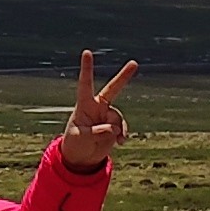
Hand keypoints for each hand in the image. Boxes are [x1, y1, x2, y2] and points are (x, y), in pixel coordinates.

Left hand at [56, 51, 137, 172]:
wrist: (81, 158)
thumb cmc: (74, 144)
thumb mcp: (80, 138)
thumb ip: (96, 132)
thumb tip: (114, 129)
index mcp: (84, 105)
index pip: (85, 83)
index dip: (87, 68)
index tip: (87, 52)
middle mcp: (98, 107)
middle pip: (113, 89)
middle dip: (124, 76)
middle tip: (134, 63)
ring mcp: (107, 116)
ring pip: (117, 118)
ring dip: (115, 130)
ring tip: (109, 140)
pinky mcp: (114, 127)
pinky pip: (122, 127)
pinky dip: (122, 134)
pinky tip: (120, 142)